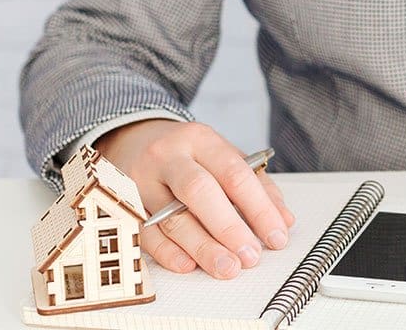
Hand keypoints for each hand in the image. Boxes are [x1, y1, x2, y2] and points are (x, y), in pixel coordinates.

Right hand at [95, 119, 295, 277]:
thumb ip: (256, 184)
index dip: (259, 207)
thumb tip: (283, 220)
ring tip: (227, 267)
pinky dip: (167, 252)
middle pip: (199, 191)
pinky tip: (188, 265)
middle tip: (250, 256)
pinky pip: (144, 233)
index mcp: (201, 139)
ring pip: (170, 217)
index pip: (234, 173)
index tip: (277, 235)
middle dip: (229, 227)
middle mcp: (168, 156)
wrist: (133, 140)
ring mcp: (141, 180)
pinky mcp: (122, 204)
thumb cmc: (188, 154)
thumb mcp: (222, 155)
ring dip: (202, 247)